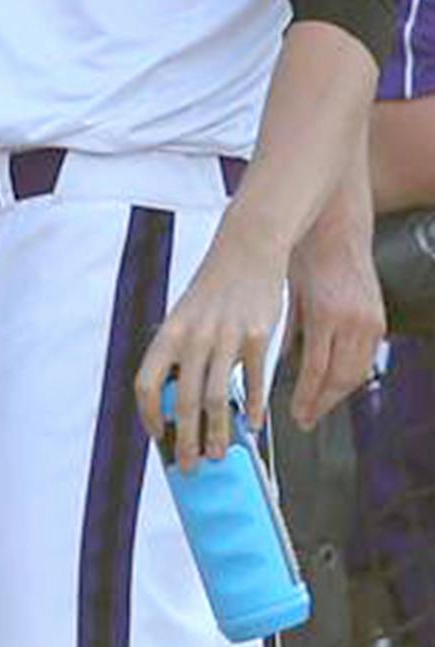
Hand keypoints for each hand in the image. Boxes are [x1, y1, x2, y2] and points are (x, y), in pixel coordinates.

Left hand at [134, 218, 286, 469]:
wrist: (246, 251)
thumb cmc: (214, 289)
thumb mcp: (186, 317)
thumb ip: (181, 354)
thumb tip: (179, 398)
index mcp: (169, 333)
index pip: (146, 383)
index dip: (149, 413)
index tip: (156, 435)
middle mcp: (194, 337)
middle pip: (184, 401)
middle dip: (184, 439)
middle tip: (188, 466)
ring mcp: (226, 337)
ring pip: (218, 398)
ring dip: (217, 434)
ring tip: (218, 455)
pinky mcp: (259, 336)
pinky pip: (254, 381)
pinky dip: (253, 408)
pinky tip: (254, 425)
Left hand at [283, 229, 384, 429]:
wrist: (335, 227)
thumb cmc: (304, 255)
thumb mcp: (285, 295)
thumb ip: (284, 332)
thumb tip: (269, 365)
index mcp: (326, 315)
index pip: (316, 370)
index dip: (306, 398)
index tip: (295, 415)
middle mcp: (353, 321)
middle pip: (341, 379)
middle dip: (322, 404)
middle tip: (304, 419)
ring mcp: (370, 321)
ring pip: (357, 373)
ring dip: (336, 394)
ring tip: (316, 406)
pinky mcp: (378, 320)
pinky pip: (366, 360)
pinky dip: (349, 376)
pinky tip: (333, 384)